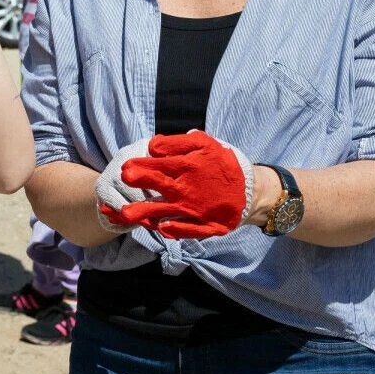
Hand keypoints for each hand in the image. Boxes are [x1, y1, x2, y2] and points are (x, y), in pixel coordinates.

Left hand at [98, 131, 254, 238]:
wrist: (252, 190)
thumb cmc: (225, 164)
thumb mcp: (206, 144)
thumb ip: (179, 143)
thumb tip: (153, 146)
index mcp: (187, 167)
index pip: (157, 165)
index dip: (139, 165)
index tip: (125, 168)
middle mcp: (187, 189)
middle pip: (157, 186)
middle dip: (138, 183)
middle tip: (122, 180)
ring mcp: (194, 210)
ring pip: (164, 212)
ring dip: (143, 213)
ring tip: (124, 214)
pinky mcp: (204, 226)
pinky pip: (186, 230)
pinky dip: (174, 230)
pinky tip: (161, 229)